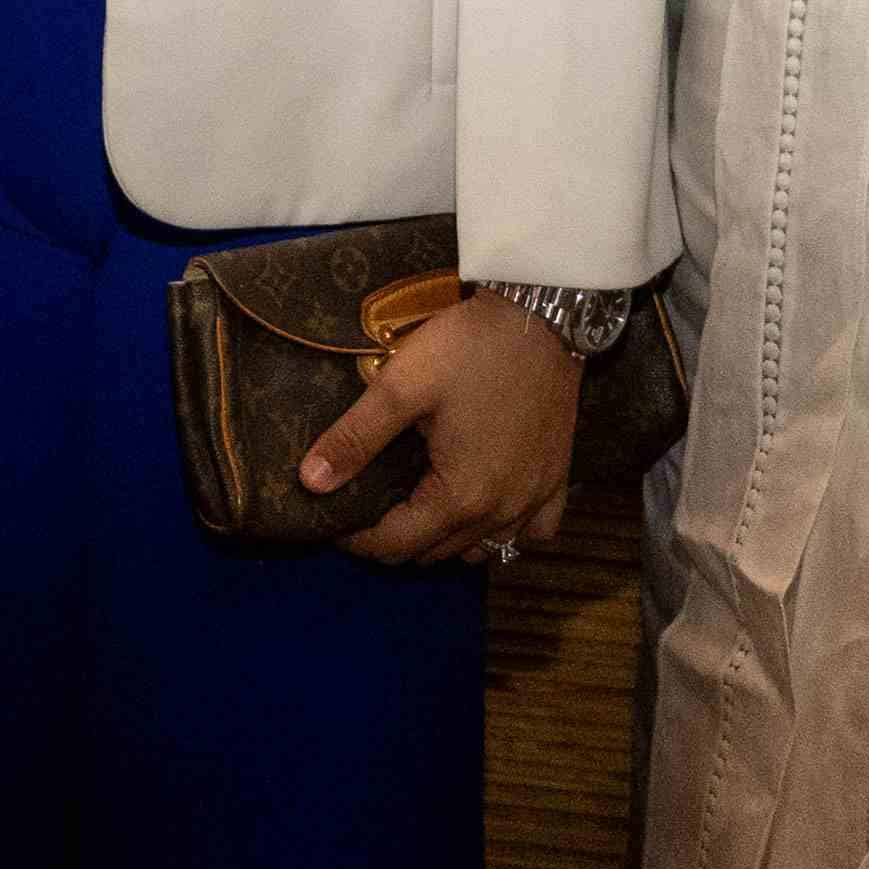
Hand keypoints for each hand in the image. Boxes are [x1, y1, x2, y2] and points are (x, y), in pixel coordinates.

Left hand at [302, 295, 580, 567]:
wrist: (543, 314)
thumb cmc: (470, 348)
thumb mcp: (401, 386)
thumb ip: (355, 437)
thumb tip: (310, 482)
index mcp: (460, 496)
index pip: (395, 544)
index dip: (356, 540)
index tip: (333, 519)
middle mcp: (501, 512)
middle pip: (435, 553)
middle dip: (394, 539)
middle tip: (367, 506)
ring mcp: (535, 499)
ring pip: (481, 549)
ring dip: (445, 540)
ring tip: (416, 505)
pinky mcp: (557, 479)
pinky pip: (533, 532)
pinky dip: (504, 531)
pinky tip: (485, 508)